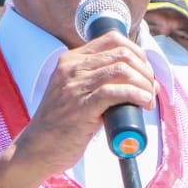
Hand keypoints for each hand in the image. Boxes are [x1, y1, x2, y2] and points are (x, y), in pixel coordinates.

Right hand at [13, 32, 156, 175]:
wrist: (36, 149)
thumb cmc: (61, 124)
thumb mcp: (74, 91)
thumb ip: (95, 81)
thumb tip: (136, 79)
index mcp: (71, 60)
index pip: (112, 39)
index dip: (137, 52)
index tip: (145, 70)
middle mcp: (72, 68)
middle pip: (122, 54)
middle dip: (145, 70)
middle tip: (151, 88)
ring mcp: (75, 86)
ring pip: (122, 70)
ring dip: (144, 83)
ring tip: (149, 99)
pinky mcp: (81, 106)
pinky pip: (116, 91)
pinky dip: (137, 95)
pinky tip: (144, 103)